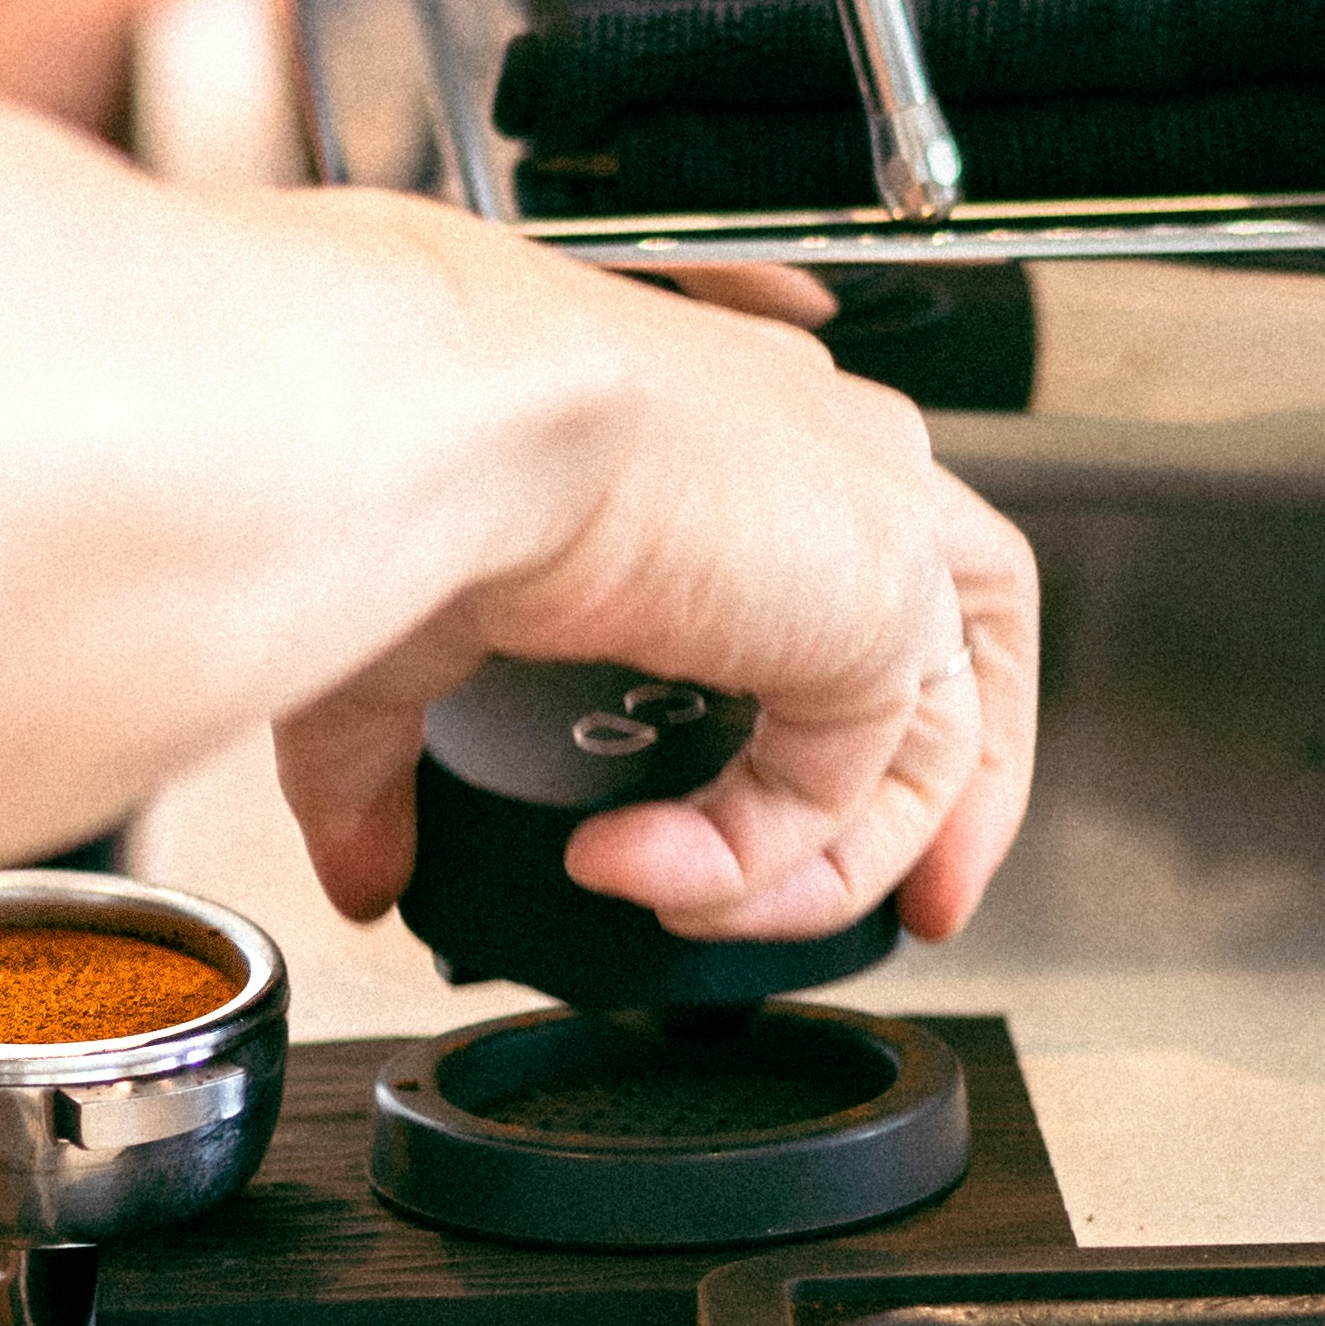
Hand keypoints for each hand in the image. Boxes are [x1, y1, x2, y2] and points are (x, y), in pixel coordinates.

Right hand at [273, 303, 1038, 956]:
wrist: (443, 411)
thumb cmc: (413, 451)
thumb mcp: (403, 638)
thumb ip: (393, 765)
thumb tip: (363, 870)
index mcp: (729, 432)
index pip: (847, 561)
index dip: (843, 704)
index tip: (789, 804)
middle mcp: (825, 458)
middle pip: (961, 641)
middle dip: (943, 801)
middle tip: (911, 914)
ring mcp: (872, 518)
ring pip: (943, 732)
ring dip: (836, 865)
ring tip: (690, 907)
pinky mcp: (884, 596)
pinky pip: (864, 784)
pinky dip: (762, 860)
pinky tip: (645, 865)